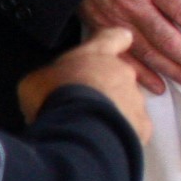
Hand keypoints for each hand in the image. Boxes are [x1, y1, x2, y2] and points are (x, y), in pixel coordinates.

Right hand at [17, 27, 152, 143]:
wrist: (79, 129)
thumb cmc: (54, 96)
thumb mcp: (37, 80)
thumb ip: (51, 77)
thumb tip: (51, 88)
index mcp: (98, 54)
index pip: (114, 37)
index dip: (114, 41)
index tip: (116, 46)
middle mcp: (124, 72)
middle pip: (119, 76)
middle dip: (105, 88)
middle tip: (82, 105)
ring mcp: (136, 100)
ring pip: (127, 104)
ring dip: (112, 113)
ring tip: (89, 129)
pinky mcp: (142, 127)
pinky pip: (132, 129)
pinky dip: (119, 135)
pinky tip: (102, 143)